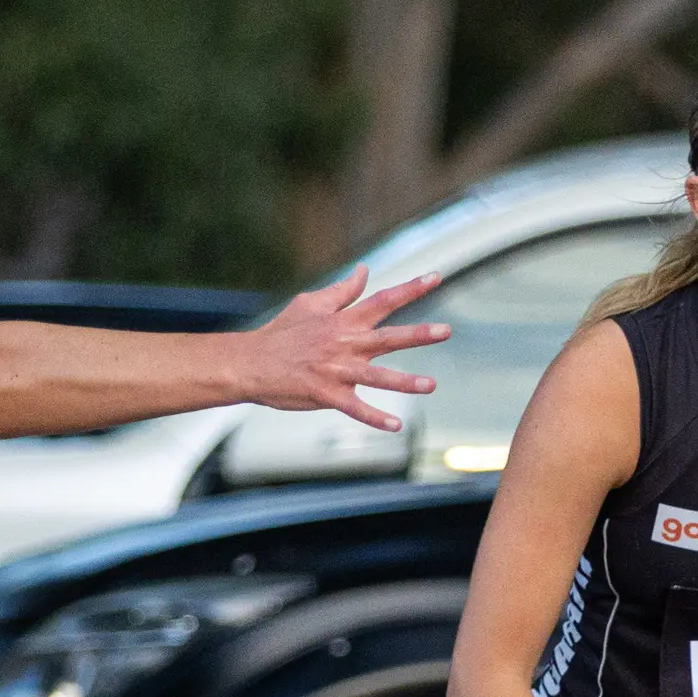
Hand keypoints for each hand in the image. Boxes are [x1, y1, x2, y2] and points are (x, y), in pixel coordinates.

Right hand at [236, 267, 448, 431]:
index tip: (436, 278)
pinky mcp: (326, 394)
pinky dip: (375, 418)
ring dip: (405, 381)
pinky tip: (396, 425)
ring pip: (376, 376)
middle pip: (387, 337)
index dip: (411, 288)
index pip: (382, 299)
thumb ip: (343, 290)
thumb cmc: (282, 332)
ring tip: (431, 385)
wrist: (251, 362)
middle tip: (446, 331)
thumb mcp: (311, 303)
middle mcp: (344, 343)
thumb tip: (365, 271)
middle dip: (418, 334)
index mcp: (342, 320)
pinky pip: (355, 408)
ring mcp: (336, 370)